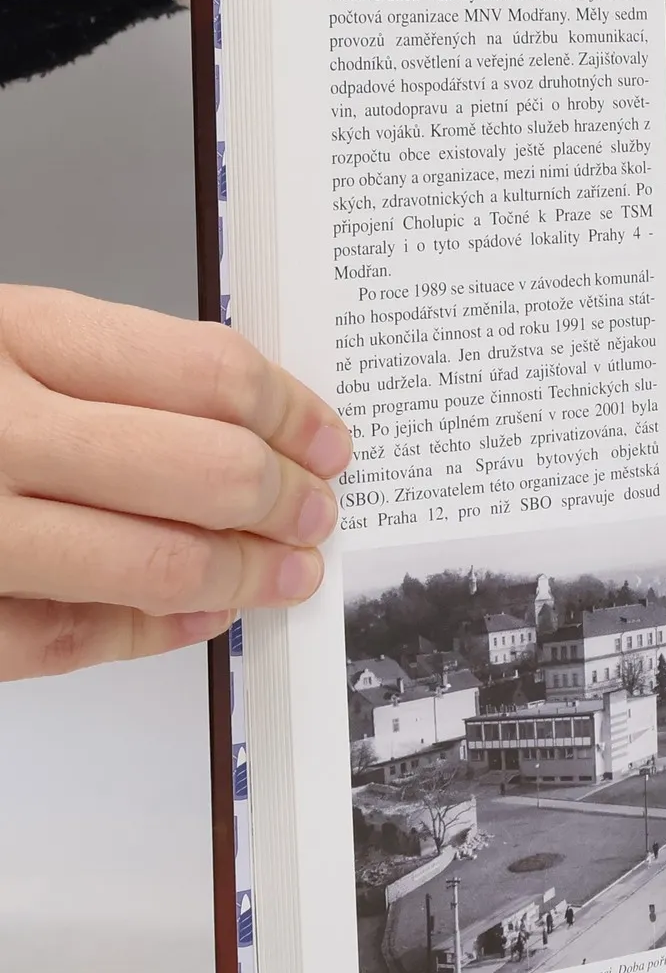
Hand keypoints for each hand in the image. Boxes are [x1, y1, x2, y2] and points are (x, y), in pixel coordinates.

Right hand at [0, 287, 351, 679]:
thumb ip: (98, 372)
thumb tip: (244, 423)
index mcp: (6, 336)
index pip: (206, 374)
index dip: (292, 414)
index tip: (326, 439)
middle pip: (207, 470)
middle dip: (289, 501)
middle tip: (316, 512)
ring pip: (158, 562)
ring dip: (243, 575)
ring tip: (280, 571)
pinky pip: (75, 636)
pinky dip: (154, 632)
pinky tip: (197, 617)